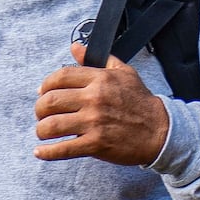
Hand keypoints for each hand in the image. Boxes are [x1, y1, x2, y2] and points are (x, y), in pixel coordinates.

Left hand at [34, 47, 171, 164]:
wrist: (160, 130)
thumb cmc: (140, 102)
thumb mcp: (123, 72)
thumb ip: (96, 59)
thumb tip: (76, 47)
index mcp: (99, 79)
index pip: (60, 77)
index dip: (45, 85)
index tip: (43, 93)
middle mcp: (94, 99)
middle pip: (50, 101)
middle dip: (39, 109)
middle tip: (41, 114)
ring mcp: (94, 122)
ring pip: (52, 125)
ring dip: (41, 130)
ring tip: (43, 132)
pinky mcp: (96, 144)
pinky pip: (64, 148)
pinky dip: (48, 152)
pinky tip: (41, 152)